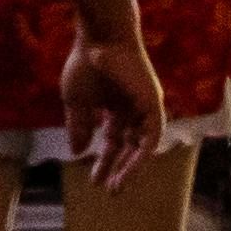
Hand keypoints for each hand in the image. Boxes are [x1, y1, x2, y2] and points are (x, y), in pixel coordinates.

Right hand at [57, 39, 175, 180]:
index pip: (112, 140)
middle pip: (128, 145)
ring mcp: (145, 106)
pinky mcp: (153, 102)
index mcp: (114, 107)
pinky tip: (131, 168)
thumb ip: (79, 126)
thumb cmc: (86, 65)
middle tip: (110, 191)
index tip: (93, 181)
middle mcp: (132, 109)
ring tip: (118, 186)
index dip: (104, 161)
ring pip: (142, 144)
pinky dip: (143, 151)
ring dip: (131, 166)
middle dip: (119, 168)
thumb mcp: (77, 102)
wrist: (99, 40)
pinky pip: (152, 133)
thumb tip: (77, 152)